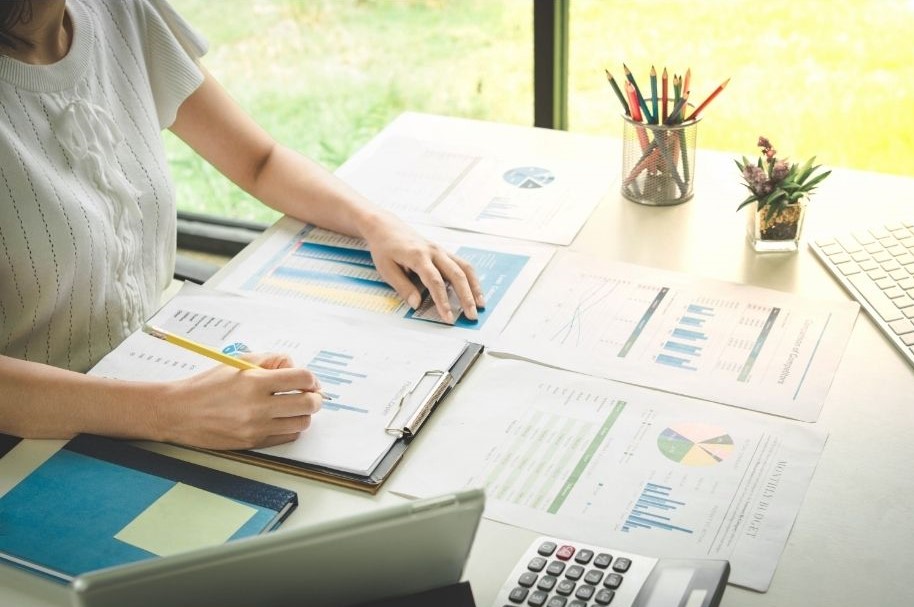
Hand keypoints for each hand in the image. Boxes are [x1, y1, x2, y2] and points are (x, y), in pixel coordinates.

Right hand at [158, 353, 322, 449]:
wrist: (179, 412)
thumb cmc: (207, 385)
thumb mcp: (238, 362)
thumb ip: (269, 360)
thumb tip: (294, 366)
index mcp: (254, 381)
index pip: (301, 378)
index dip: (311, 379)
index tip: (310, 381)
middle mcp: (257, 406)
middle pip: (307, 404)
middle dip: (315, 397)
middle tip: (311, 394)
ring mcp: (256, 427)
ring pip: (301, 423)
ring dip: (304, 414)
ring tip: (295, 407)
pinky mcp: (252, 443)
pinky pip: (286, 438)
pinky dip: (291, 428)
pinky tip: (282, 419)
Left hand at [362, 213, 485, 321]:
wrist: (386, 227)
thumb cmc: (385, 248)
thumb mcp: (387, 269)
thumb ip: (403, 287)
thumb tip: (416, 304)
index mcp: (418, 256)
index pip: (435, 282)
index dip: (443, 301)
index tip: (448, 317)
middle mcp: (433, 252)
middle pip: (456, 274)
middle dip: (466, 297)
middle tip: (471, 315)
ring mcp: (441, 250)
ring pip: (464, 268)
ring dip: (475, 287)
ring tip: (481, 304)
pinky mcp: (443, 252)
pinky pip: (462, 264)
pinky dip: (471, 278)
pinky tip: (475, 291)